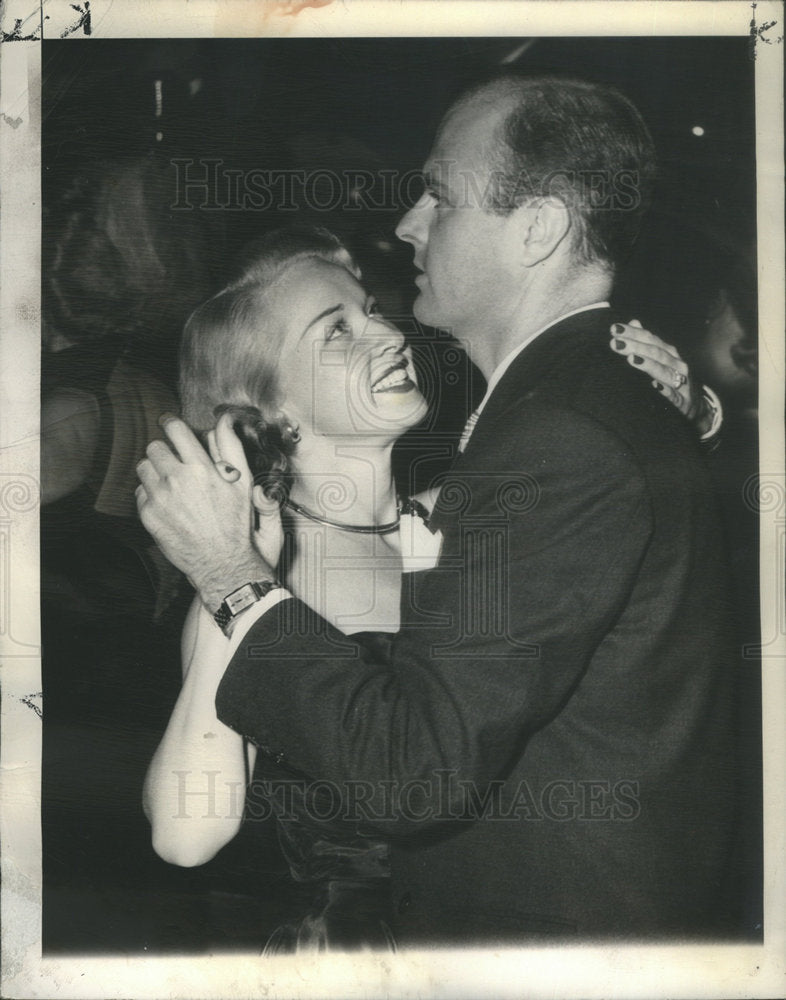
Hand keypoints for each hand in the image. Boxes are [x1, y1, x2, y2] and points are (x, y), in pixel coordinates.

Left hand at [136, 414, 275, 611]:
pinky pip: (140, 492)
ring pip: (144, 467)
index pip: (175, 429)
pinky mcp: (149, 515)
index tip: (170, 424)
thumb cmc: (236, 525)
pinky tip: (169, 505)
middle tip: (176, 463)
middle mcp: (177, 479)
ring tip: (171, 484)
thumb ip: (232, 447)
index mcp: (201, 467)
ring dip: (155, 471)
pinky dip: (151, 495)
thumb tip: (224, 420)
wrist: (223, 562)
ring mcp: (160, 498)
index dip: (171, 423)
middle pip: (154, 446)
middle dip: (165, 451)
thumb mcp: (243, 482)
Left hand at [610, 320, 703, 424]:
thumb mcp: (661, 358)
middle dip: (636, 346)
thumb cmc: (674, 377)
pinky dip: (665, 390)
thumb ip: (647, 341)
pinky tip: (655, 386)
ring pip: (664, 371)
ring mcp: (681, 381)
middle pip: (656, 352)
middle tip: (615, 342)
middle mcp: (676, 364)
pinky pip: (673, 395)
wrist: (695, 403)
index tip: (615, 329)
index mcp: (669, 353)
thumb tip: (634, 322)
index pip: (650, 339)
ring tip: (631, 359)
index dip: (633, 333)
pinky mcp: (682, 400)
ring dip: (648, 364)